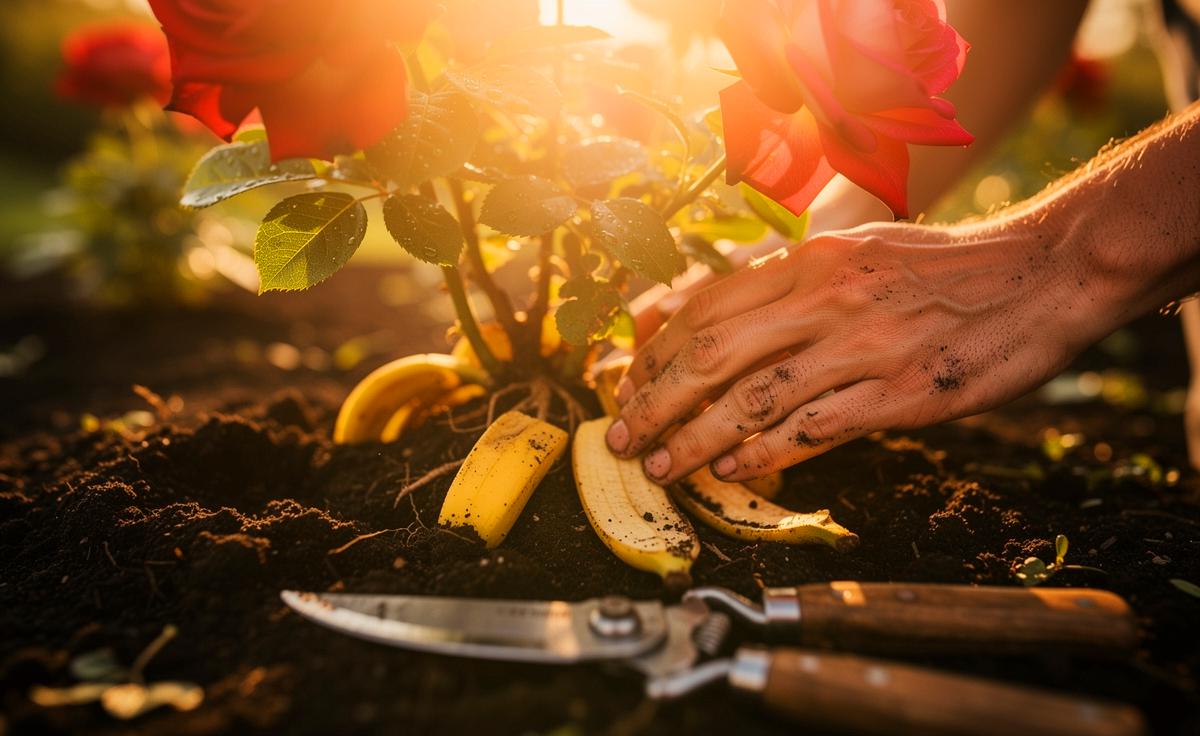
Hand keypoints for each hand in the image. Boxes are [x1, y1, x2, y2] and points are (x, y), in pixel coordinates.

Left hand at [606, 219, 1107, 483]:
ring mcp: (863, 346)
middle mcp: (827, 298)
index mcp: (812, 260)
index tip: (630, 385)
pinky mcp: (901, 393)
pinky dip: (764, 455)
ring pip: (753, 399)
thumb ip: (793, 281)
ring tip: (661, 466)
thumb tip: (724, 317)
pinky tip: (732, 473)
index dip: (657, 352)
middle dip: (655, 401)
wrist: (1042, 272)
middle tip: (620, 436)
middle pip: (712, 354)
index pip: (707, 307)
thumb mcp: (859, 250)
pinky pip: (813, 429)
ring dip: (696, 439)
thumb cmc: (945, 266)